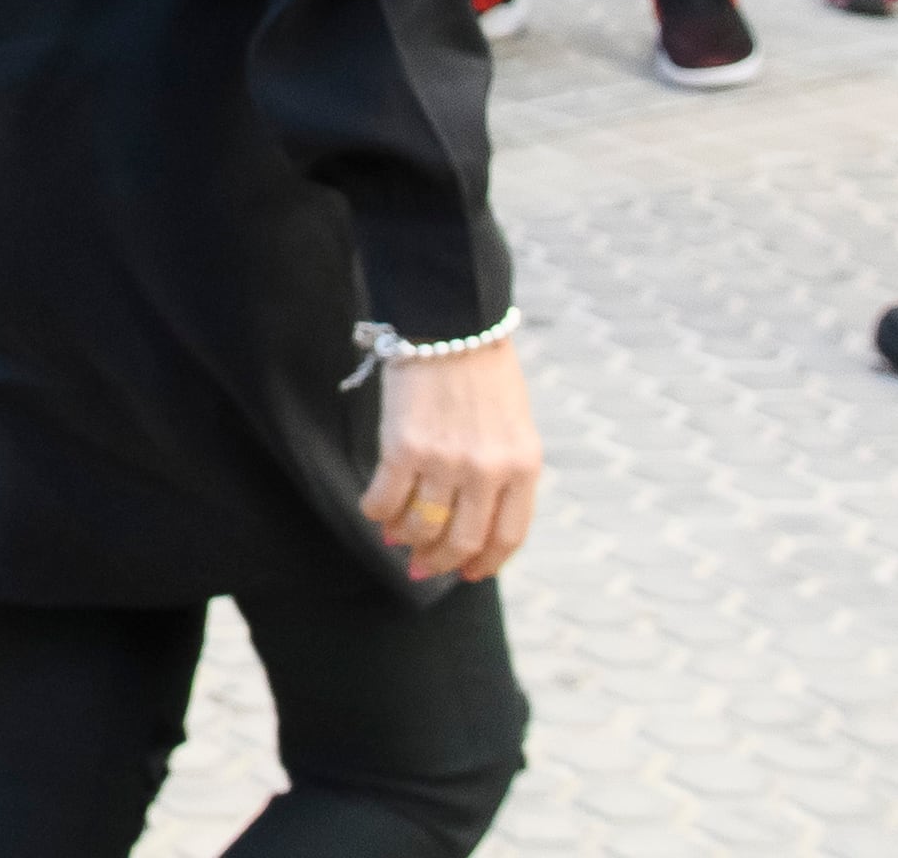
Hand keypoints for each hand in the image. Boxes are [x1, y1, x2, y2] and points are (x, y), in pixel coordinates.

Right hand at [357, 338, 539, 586]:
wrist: (453, 323)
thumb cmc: (484, 372)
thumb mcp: (515, 426)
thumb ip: (504, 473)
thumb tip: (469, 522)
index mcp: (523, 466)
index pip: (507, 537)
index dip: (485, 564)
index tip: (469, 574)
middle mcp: (488, 470)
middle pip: (462, 541)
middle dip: (440, 563)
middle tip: (422, 567)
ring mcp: (445, 461)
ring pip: (421, 527)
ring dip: (405, 541)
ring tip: (395, 538)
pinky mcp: (404, 446)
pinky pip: (385, 499)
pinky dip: (376, 513)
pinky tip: (374, 511)